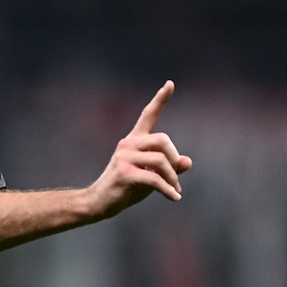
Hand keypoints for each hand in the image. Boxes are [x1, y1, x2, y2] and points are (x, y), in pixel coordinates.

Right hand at [86, 80, 192, 216]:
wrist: (98, 203)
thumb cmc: (125, 189)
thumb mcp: (151, 177)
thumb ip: (170, 168)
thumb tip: (188, 161)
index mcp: (134, 141)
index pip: (148, 115)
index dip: (160, 99)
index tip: (170, 83)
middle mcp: (128, 144)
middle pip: (163, 140)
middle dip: (174, 159)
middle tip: (176, 179)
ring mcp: (124, 157)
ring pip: (161, 160)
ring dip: (172, 178)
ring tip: (175, 190)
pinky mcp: (124, 173)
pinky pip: (155, 179)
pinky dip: (167, 189)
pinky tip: (174, 197)